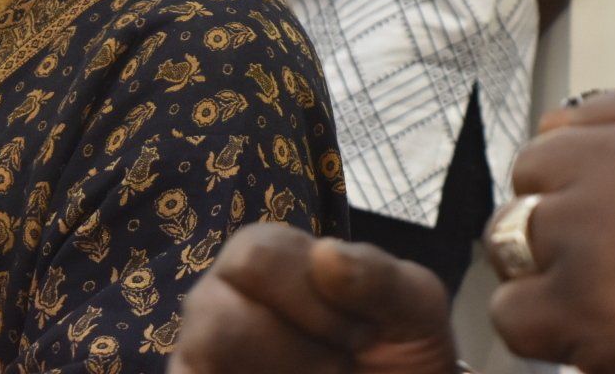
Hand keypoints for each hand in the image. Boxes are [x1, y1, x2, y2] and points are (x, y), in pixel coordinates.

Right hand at [170, 223, 458, 373]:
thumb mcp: (415, 305)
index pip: (256, 255)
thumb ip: (379, 276)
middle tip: (338, 365)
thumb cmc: (400, 342)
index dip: (310, 299)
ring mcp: (200, 353)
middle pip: (214, 314)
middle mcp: (220, 297)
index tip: (360, 334)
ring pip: (210, 354)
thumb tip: (324, 253)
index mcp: (270, 256)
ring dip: (283, 372)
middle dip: (294, 349)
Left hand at [489, 89, 614, 373]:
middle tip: (592, 256)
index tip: (596, 203)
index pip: (573, 120)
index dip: (576, 170)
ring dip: (539, 267)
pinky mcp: (575, 300)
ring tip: (589, 295)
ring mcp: (594, 227)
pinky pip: (509, 307)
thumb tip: (562, 135)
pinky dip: (535, 327)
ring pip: (508, 233)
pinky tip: (578, 333)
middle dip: (550, 211)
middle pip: (533, 168)